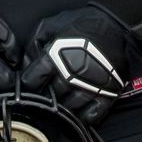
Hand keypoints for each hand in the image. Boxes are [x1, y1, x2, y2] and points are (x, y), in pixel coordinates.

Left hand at [20, 6, 141, 124]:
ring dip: (62, 108)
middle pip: (50, 96)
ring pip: (69, 108)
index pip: (33, 79)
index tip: (28, 84)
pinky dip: (83, 118)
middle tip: (43, 96)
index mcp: (56, 56)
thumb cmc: (83, 23)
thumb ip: (35, 42)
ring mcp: (90, 85)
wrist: (117, 24)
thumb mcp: (52, 24)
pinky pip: (92, 115)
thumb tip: (24, 63)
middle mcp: (72, 74)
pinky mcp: (108, 93)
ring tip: (60, 104)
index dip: (27, 83)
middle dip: (44, 96)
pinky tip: (78, 113)